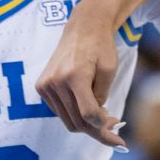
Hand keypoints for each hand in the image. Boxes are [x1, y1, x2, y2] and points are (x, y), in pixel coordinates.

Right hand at [36, 0, 124, 147]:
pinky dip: (75, 114)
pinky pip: (60, 110)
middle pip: (77, 121)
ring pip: (67, 120)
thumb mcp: (110, 70)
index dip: (103, 126)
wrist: (83, 27)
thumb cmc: (101, 46)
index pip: (88, 114)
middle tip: (115, 132)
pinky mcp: (42, 87)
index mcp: (74, 76)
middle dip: (97, 131)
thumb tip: (96, 120)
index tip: (117, 130)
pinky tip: (89, 107)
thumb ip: (102, 96)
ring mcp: (45, 85)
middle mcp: (56, 82)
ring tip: (105, 118)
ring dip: (86, 124)